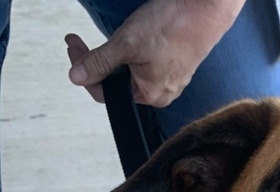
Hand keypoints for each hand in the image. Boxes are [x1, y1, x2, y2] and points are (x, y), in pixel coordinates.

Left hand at [66, 0, 245, 107]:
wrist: (206, 8)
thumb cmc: (172, 25)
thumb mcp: (127, 43)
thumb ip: (100, 62)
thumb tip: (76, 78)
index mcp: (149, 95)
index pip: (106, 92)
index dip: (84, 70)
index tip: (72, 46)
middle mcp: (160, 93)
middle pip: (117, 83)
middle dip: (95, 61)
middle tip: (76, 40)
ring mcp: (170, 79)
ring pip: (130, 73)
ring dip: (111, 57)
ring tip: (102, 38)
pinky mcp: (176, 64)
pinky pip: (146, 65)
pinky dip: (130, 54)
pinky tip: (126, 40)